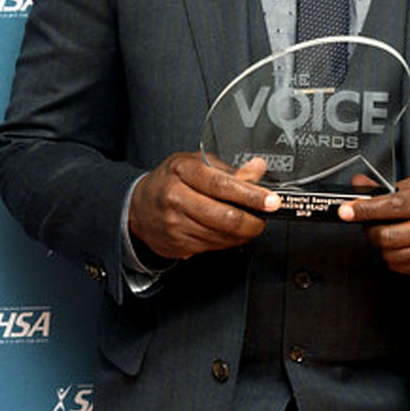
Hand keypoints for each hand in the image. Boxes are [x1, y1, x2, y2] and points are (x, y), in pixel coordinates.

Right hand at [128, 153, 279, 259]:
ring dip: (243, 233)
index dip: (251, 195)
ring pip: (220, 236)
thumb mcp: (197, 163)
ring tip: (251, 223)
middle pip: (224, 216)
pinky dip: (228, 242)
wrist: (138, 206)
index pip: (222, 185)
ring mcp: (175, 224)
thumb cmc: (171, 180)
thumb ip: (229, 169)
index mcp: (183, 171)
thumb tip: (258, 169)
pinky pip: (212, 247)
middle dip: (253, 220)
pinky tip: (232, 233)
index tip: (271, 201)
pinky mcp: (177, 245)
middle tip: (266, 216)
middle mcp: (176, 197)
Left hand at [338, 176, 409, 280]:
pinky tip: (404, 246)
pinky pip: (405, 269)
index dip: (366, 209)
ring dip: (383, 246)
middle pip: (390, 236)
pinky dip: (396, 259)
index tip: (347, 210)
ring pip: (394, 256)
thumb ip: (390, 186)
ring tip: (390, 233)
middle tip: (371, 223)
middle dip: (371, 231)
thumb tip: (360, 186)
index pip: (394, 206)